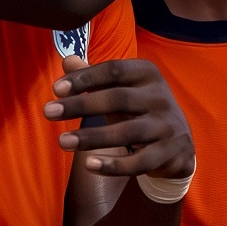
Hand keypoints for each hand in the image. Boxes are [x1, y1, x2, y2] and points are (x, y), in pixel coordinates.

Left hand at [43, 58, 194, 180]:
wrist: (178, 143)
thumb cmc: (139, 110)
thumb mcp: (119, 90)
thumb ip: (94, 77)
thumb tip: (66, 60)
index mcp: (147, 74)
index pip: (113, 71)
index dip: (85, 78)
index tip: (56, 89)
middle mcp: (160, 96)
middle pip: (118, 99)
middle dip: (81, 105)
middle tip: (48, 112)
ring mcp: (167, 125)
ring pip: (128, 132)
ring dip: (92, 137)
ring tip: (62, 142)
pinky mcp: (171, 153)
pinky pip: (140, 162)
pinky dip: (115, 165)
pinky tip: (89, 165)